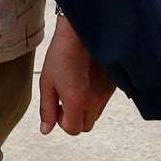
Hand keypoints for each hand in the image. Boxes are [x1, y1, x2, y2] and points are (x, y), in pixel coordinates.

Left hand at [37, 14, 116, 135]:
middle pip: (86, 126)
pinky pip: (104, 100)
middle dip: (75, 118)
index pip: (73, 129)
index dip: (62, 121)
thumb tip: (46, 129)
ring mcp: (107, 93)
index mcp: (77, 102)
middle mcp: (95, 101)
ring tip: (76, 86)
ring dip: (85, 108)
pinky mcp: (114, 84)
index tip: (58, 105)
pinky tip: (87, 80)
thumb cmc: (62, 53)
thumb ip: (47, 108)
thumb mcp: (47, 81)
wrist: (81, 31)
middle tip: (66, 99)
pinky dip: (95, 97)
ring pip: (96, 114)